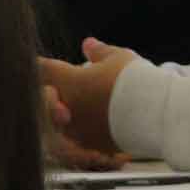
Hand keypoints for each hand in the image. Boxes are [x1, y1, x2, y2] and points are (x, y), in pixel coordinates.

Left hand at [37, 38, 138, 160]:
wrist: (154, 113)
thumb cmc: (135, 81)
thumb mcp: (118, 58)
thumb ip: (99, 52)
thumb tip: (88, 44)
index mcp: (68, 81)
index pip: (41, 69)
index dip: (38, 64)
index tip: (36, 63)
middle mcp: (65, 106)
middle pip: (43, 99)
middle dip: (47, 92)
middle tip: (57, 88)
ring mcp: (74, 128)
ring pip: (56, 121)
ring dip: (61, 113)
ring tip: (81, 108)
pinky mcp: (88, 145)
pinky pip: (75, 139)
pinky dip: (80, 131)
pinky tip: (93, 126)